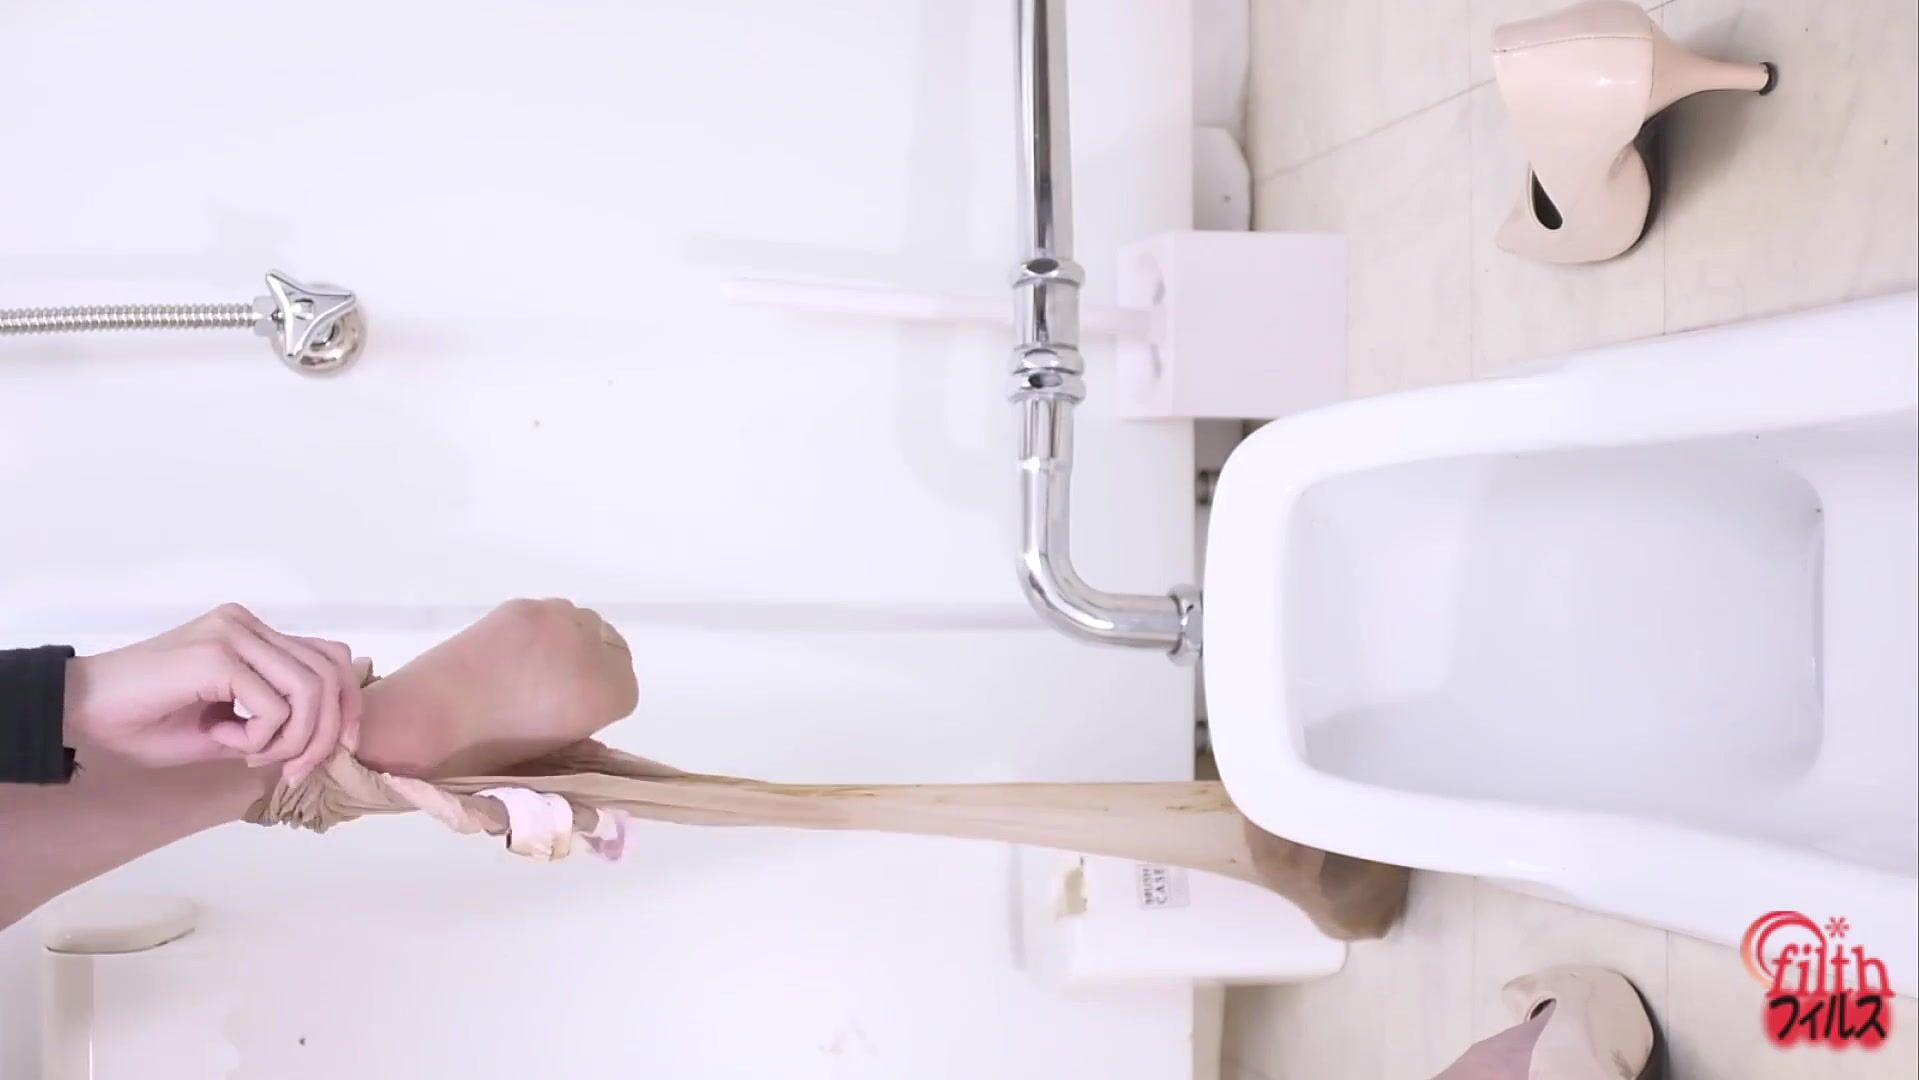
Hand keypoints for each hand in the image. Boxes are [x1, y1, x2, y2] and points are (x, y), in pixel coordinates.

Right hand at [63, 604, 364, 785]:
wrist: (80, 711)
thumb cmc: (143, 721)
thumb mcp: (225, 727)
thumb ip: (273, 723)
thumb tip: (323, 742)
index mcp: (252, 634)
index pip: (330, 659)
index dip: (346, 706)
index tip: (338, 750)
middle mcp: (248, 625)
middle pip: (330, 674)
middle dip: (325, 733)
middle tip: (293, 770)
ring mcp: (234, 634)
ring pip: (311, 690)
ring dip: (293, 739)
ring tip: (254, 755)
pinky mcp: (218, 655)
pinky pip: (274, 707)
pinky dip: (260, 738)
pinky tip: (221, 739)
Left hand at [354, 599, 636, 777]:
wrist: (423, 721)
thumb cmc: (484, 754)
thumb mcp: (547, 757)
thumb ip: (580, 739)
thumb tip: (591, 737)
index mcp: (603, 693)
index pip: (628, 687)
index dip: (604, 701)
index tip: (579, 715)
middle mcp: (588, 649)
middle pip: (613, 648)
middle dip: (593, 667)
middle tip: (558, 692)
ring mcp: (555, 620)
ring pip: (583, 624)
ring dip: (569, 644)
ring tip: (535, 671)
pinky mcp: (521, 608)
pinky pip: (549, 615)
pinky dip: (540, 633)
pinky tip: (513, 657)